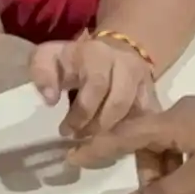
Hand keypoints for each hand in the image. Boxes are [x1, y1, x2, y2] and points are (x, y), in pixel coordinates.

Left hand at [30, 32, 160, 142]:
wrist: (110, 50)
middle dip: (97, 127)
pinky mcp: (152, 93)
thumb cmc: (72, 60)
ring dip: (114, 134)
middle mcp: (126, 64)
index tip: (65, 131)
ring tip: (94, 143)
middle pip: (119, 103)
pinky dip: (133, 134)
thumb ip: (42, 74)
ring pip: (136, 113)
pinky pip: (148, 118)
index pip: (96, 86)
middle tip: (80, 139)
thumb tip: (50, 99)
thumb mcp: (48, 57)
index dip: (81, 113)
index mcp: (98, 54)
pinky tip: (115, 144)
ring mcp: (143, 79)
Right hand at [71, 96, 194, 193]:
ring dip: (169, 179)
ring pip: (167, 150)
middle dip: (149, 179)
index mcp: (172, 121)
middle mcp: (180, 113)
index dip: (98, 146)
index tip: (73, 155)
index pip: (125, 134)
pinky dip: (184, 171)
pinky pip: (184, 148)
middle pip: (147, 146)